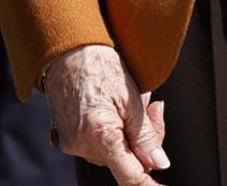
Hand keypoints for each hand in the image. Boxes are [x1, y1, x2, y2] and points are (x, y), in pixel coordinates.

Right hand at [44, 45, 167, 183]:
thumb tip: (159, 164)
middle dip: (146, 140)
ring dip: (130, 133)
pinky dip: (114, 132)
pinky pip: (98, 145)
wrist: (69, 53)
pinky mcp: (67, 138)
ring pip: (113, 152)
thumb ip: (146, 135)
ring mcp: (72, 144)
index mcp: (100, 136)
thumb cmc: (101, 67)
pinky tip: (118, 108)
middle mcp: (82, 146)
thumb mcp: (132, 97)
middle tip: (154, 108)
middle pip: (125, 161)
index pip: (130, 175)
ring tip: (134, 100)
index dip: (148, 185)